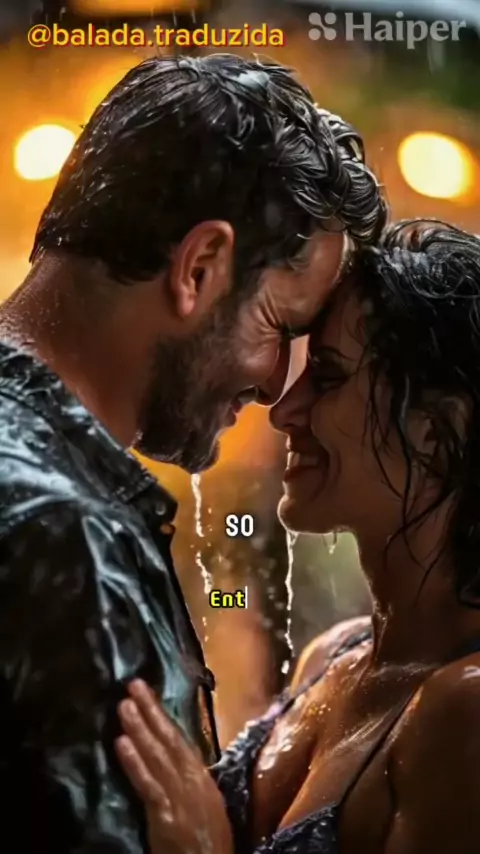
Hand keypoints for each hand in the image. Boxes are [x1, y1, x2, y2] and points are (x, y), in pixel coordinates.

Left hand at [116, 680, 232, 853]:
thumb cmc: (208, 843)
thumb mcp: (205, 807)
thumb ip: (189, 783)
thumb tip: (172, 760)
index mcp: (203, 779)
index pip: (181, 741)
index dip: (163, 717)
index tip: (147, 693)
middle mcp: (194, 782)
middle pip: (170, 740)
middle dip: (151, 711)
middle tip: (133, 685)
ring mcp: (180, 797)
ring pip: (158, 756)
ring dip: (140, 728)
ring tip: (124, 706)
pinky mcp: (167, 816)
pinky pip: (148, 784)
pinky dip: (135, 762)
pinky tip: (122, 743)